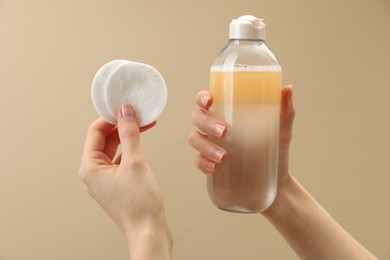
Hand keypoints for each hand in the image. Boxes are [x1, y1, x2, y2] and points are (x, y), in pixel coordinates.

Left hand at [79, 104, 171, 258]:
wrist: (149, 230)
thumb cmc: (139, 203)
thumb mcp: (135, 161)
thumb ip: (129, 133)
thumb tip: (125, 111)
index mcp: (89, 167)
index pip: (95, 131)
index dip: (111, 117)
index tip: (126, 106)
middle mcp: (93, 173)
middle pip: (104, 139)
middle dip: (121, 125)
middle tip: (138, 114)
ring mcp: (105, 180)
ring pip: (113, 149)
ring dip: (127, 137)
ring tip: (143, 125)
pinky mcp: (116, 184)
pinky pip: (120, 160)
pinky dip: (130, 149)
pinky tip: (141, 144)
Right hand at [188, 85, 294, 185]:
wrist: (277, 182)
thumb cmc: (276, 149)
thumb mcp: (282, 130)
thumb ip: (284, 110)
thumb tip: (287, 88)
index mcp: (227, 112)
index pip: (206, 100)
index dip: (202, 98)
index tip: (209, 101)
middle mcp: (214, 127)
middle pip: (198, 117)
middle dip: (206, 123)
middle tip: (224, 131)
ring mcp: (210, 146)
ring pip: (195, 139)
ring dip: (205, 146)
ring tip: (223, 157)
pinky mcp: (210, 165)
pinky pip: (198, 161)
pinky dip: (203, 163)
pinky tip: (214, 168)